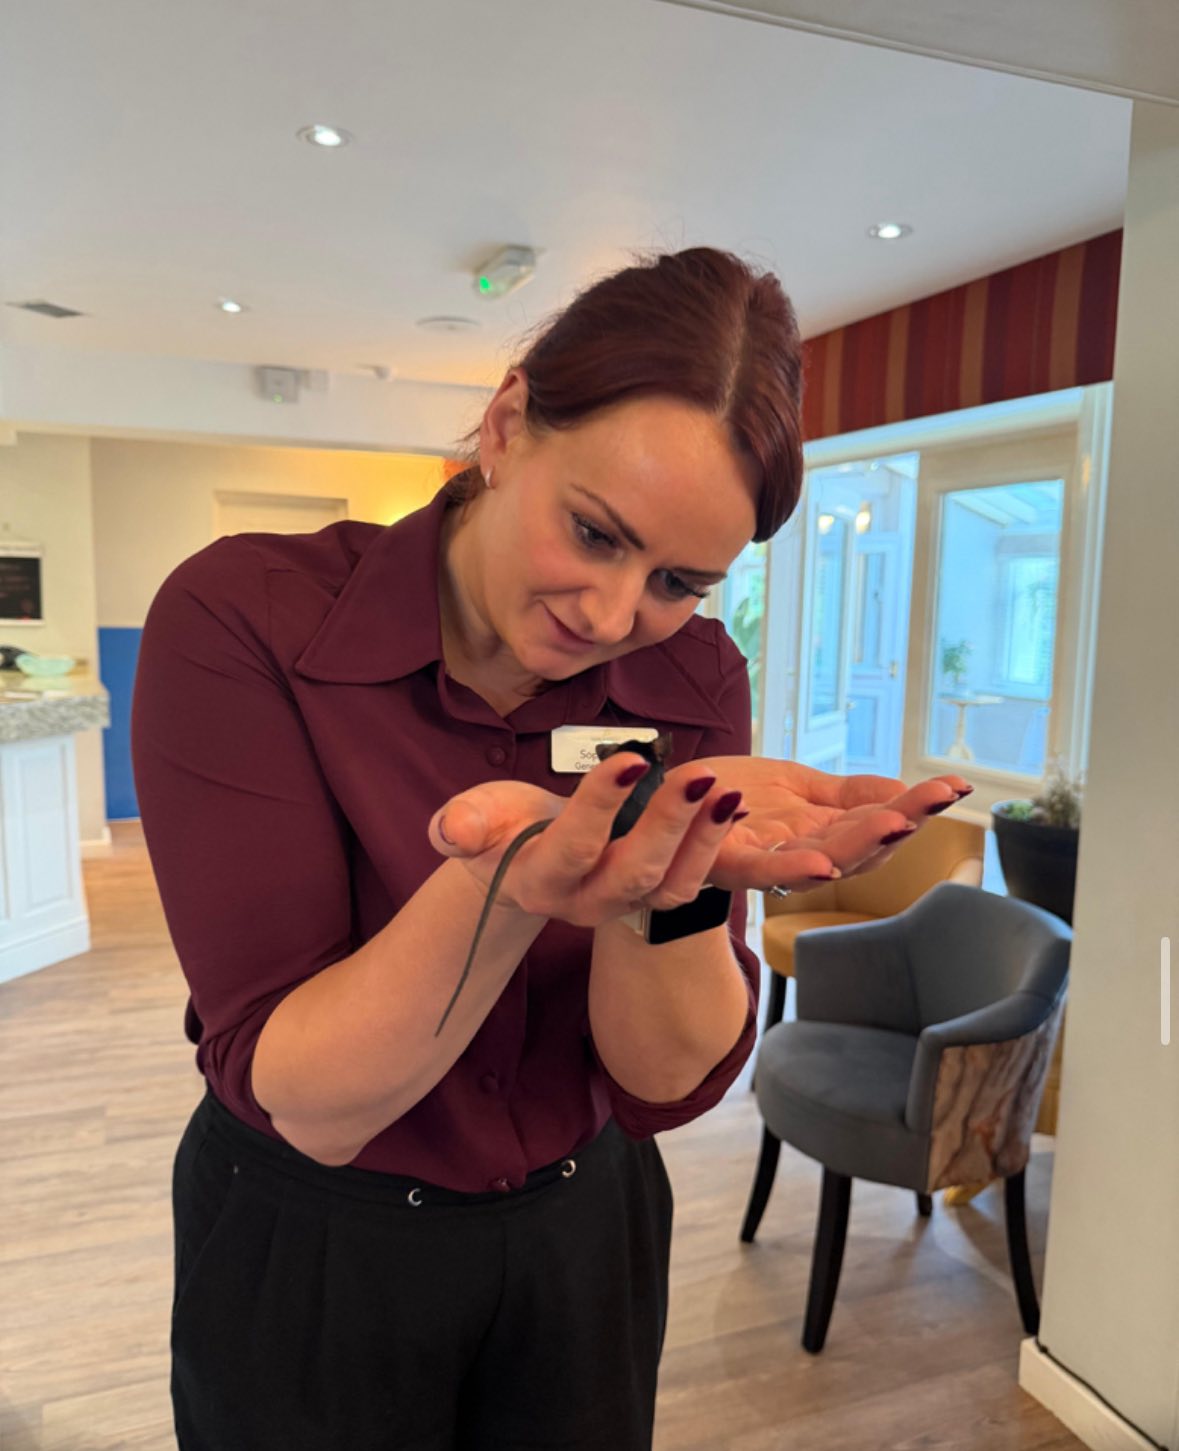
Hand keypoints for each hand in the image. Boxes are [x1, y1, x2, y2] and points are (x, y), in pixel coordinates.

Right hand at [426, 752, 762, 926]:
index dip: (602, 804)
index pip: (573, 846)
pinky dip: (715, 847)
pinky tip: (731, 805)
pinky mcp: (651, 897)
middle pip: (635, 874)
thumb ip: (462, 823)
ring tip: (727, 791)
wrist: (520, 858)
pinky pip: (690, 882)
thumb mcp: (472, 818)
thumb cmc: (499, 828)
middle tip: (700, 774)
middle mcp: (585, 903)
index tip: (632, 759)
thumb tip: (453, 830)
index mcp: (539, 881)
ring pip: (672, 886)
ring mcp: (624, 904)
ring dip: (705, 840)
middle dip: (670, 824)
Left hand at [689, 756, 973, 890]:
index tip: (954, 786)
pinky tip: (823, 863)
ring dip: (858, 846)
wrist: (658, 795)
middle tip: (933, 803)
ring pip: (819, 863)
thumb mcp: (797, 786)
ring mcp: (762, 863)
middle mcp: (796, 856)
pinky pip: (760, 873)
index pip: (876, 825)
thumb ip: (849, 795)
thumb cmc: (724, 792)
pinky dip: (793, 870)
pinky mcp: (723, 860)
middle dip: (898, 825)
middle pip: (857, 850)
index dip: (916, 808)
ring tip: (896, 824)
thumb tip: (908, 796)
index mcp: (817, 835)